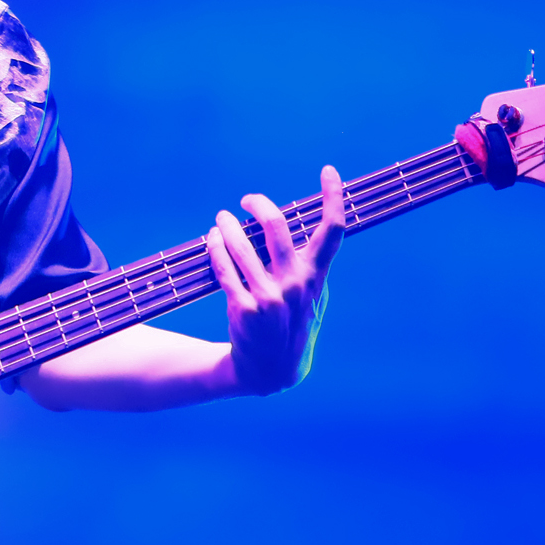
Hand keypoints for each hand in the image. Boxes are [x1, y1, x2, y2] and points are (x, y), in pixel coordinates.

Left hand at [205, 165, 345, 395]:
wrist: (271, 373)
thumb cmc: (294, 327)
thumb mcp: (315, 300)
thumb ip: (312, 267)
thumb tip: (306, 227)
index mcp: (316, 278)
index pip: (332, 231)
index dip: (333, 197)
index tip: (328, 171)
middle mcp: (295, 285)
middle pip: (276, 226)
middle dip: (258, 204)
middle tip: (247, 201)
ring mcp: (268, 298)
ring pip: (241, 245)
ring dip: (226, 225)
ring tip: (221, 219)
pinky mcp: (242, 309)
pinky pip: (224, 268)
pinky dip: (215, 248)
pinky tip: (212, 239)